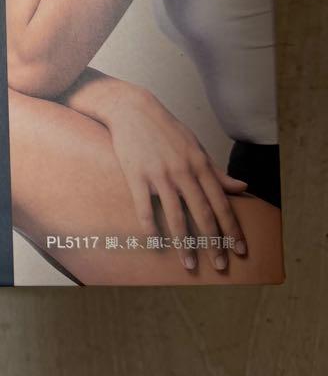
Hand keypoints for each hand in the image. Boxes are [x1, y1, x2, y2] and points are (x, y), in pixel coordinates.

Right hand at [106, 88, 248, 271]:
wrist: (132, 109)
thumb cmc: (165, 129)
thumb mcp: (195, 146)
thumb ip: (216, 171)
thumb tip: (242, 187)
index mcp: (200, 165)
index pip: (222, 203)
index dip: (232, 229)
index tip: (240, 250)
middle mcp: (183, 172)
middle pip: (203, 214)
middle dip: (214, 243)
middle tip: (220, 266)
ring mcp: (159, 175)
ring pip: (176, 216)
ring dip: (185, 244)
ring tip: (189, 264)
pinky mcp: (136, 176)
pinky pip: (145, 208)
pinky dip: (151, 229)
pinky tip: (156, 243)